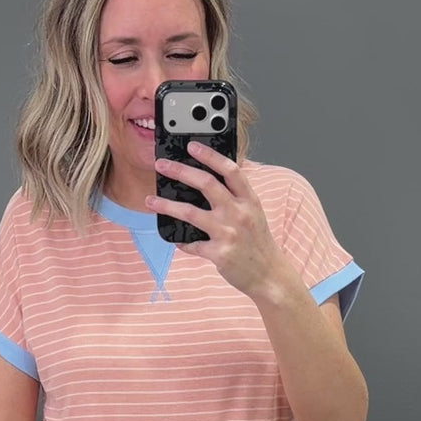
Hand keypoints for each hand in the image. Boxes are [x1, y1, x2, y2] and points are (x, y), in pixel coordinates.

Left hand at [147, 141, 285, 297]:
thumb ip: (236, 196)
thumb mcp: (254, 213)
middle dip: (180, 171)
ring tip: (150, 200)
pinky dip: (181, 241)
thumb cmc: (258, 242)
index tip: (191, 146)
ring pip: (190, 213)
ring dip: (166, 205)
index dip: (210, 155)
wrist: (269, 275)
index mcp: (249, 200)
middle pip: (206, 184)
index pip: (230, 170)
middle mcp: (239, 213)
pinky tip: (175, 238)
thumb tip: (206, 180)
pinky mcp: (220, 254)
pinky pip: (192, 244)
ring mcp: (229, 233)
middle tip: (162, 165)